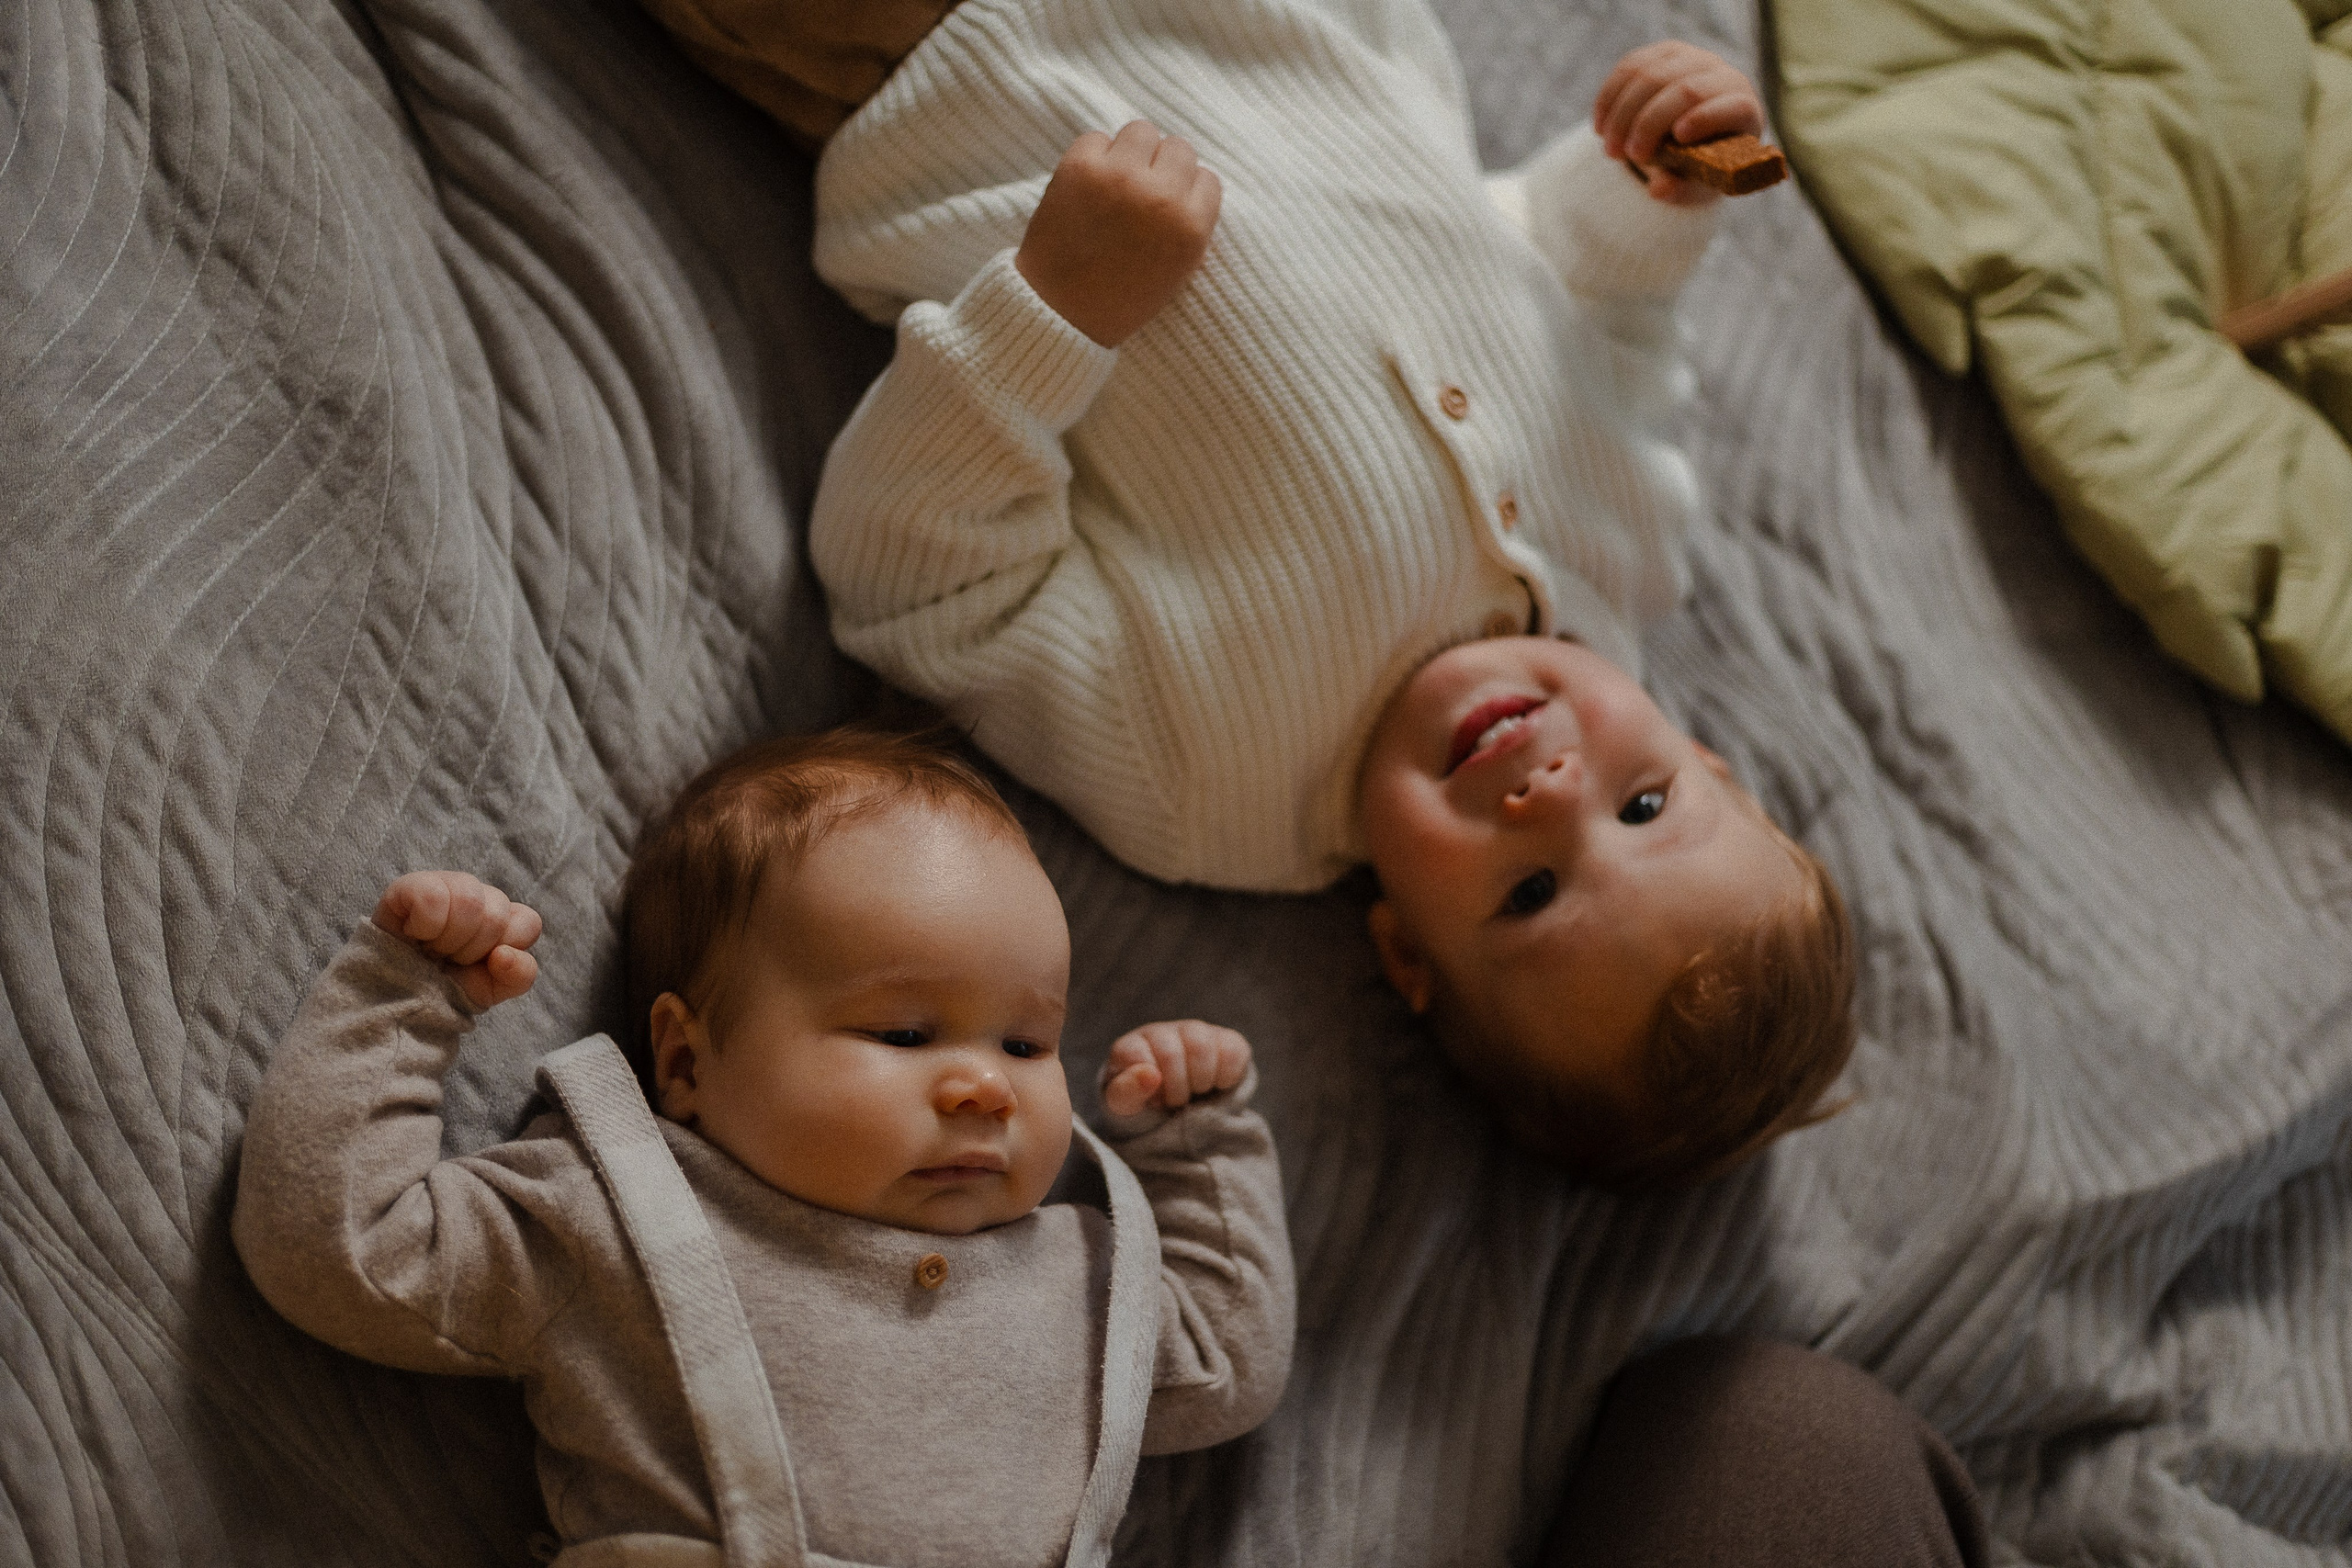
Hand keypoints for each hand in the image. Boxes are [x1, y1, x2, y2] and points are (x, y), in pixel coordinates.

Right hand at [372, 871, 542, 1009]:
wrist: (396, 999)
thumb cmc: (447, 987)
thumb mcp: (492, 988)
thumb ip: (519, 976)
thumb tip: (504, 955)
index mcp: (503, 916)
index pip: (527, 922)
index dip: (503, 952)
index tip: (477, 966)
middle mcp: (479, 894)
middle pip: (496, 913)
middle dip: (470, 951)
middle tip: (446, 959)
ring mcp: (445, 884)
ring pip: (469, 900)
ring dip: (448, 940)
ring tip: (430, 949)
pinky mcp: (409, 885)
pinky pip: (432, 896)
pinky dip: (424, 926)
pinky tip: (413, 934)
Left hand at [1015, 121, 1222, 347]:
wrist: (1057, 314)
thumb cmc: (1118, 299)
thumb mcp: (1176, 273)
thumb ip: (1191, 226)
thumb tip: (1191, 182)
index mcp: (1190, 228)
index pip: (1207, 179)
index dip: (1186, 192)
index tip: (1167, 205)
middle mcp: (1160, 197)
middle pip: (1179, 148)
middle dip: (1162, 168)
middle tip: (1141, 191)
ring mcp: (1119, 177)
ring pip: (1142, 131)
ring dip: (1132, 151)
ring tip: (1116, 180)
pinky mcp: (1080, 166)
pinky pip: (1097, 137)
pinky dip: (1093, 156)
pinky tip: (1087, 185)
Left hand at [1101, 1020, 1250, 1116]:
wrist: (1179, 1112)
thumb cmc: (1146, 1106)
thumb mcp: (1127, 1106)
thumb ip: (1127, 1092)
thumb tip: (1150, 1074)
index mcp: (1132, 1046)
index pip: (1137, 1056)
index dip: (1149, 1087)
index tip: (1154, 1101)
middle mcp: (1163, 1032)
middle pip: (1171, 1053)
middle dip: (1176, 1090)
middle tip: (1177, 1102)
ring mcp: (1196, 1032)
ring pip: (1202, 1047)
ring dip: (1200, 1082)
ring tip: (1195, 1093)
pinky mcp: (1226, 1040)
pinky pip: (1233, 1052)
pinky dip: (1226, 1078)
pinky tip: (1215, 1085)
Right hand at [1593, 42, 1764, 206]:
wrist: (1688, 137)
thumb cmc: (1698, 164)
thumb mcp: (1692, 184)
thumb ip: (1680, 188)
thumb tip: (1660, 189)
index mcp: (1742, 110)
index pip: (1733, 106)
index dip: (1707, 117)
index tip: (1678, 137)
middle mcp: (1722, 76)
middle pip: (1685, 90)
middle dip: (1648, 123)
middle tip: (1623, 155)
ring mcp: (1692, 59)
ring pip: (1651, 74)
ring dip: (1622, 113)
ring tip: (1609, 148)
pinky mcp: (1664, 53)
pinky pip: (1631, 66)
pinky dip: (1610, 98)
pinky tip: (1599, 126)